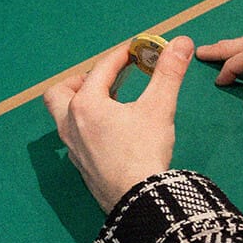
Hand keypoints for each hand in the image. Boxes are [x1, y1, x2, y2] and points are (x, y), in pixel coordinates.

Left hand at [43, 36, 193, 212]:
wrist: (137, 200)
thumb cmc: (144, 151)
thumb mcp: (159, 108)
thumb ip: (168, 73)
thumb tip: (182, 42)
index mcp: (85, 104)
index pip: (101, 69)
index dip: (121, 55)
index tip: (138, 50)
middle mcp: (70, 123)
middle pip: (60, 92)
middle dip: (80, 81)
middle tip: (106, 81)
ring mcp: (72, 146)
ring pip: (63, 116)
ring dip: (80, 103)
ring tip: (108, 103)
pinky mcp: (80, 165)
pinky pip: (73, 137)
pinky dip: (85, 126)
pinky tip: (108, 132)